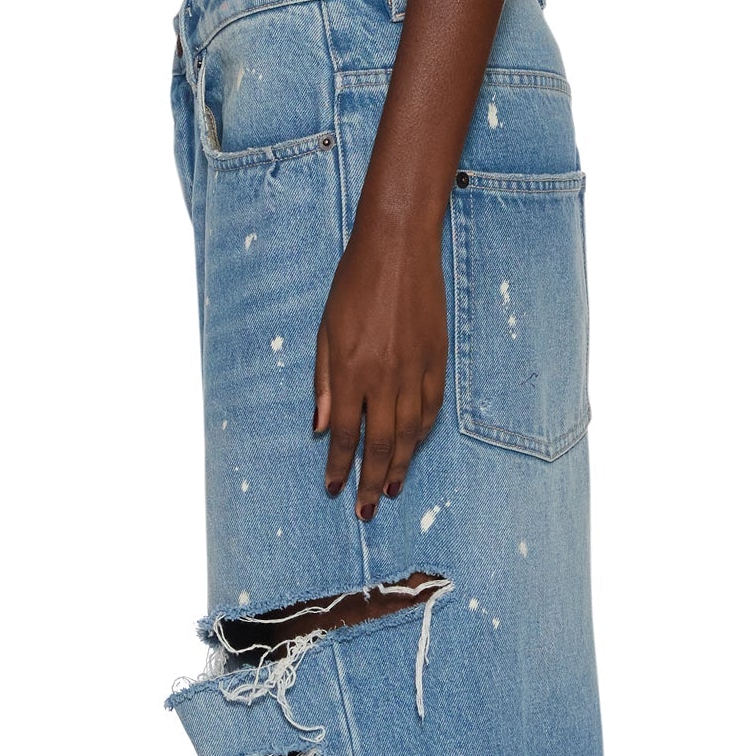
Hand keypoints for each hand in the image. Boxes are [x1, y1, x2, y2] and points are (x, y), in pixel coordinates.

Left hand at [314, 208, 446, 521]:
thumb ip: (324, 382)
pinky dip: (422, 433)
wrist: (399, 246)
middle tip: (367, 510)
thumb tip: (318, 428)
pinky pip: (431, 409)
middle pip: (380, 444)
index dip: (338, 466)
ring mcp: (415, 370)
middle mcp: (384, 377)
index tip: (334, 489)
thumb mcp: (326, 331)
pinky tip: (414, 449)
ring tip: (392, 490)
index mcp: (351, 370)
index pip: (343, 434)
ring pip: (409, 433)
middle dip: (371, 481)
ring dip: (400, 466)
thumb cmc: (354, 283)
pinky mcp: (437, 360)